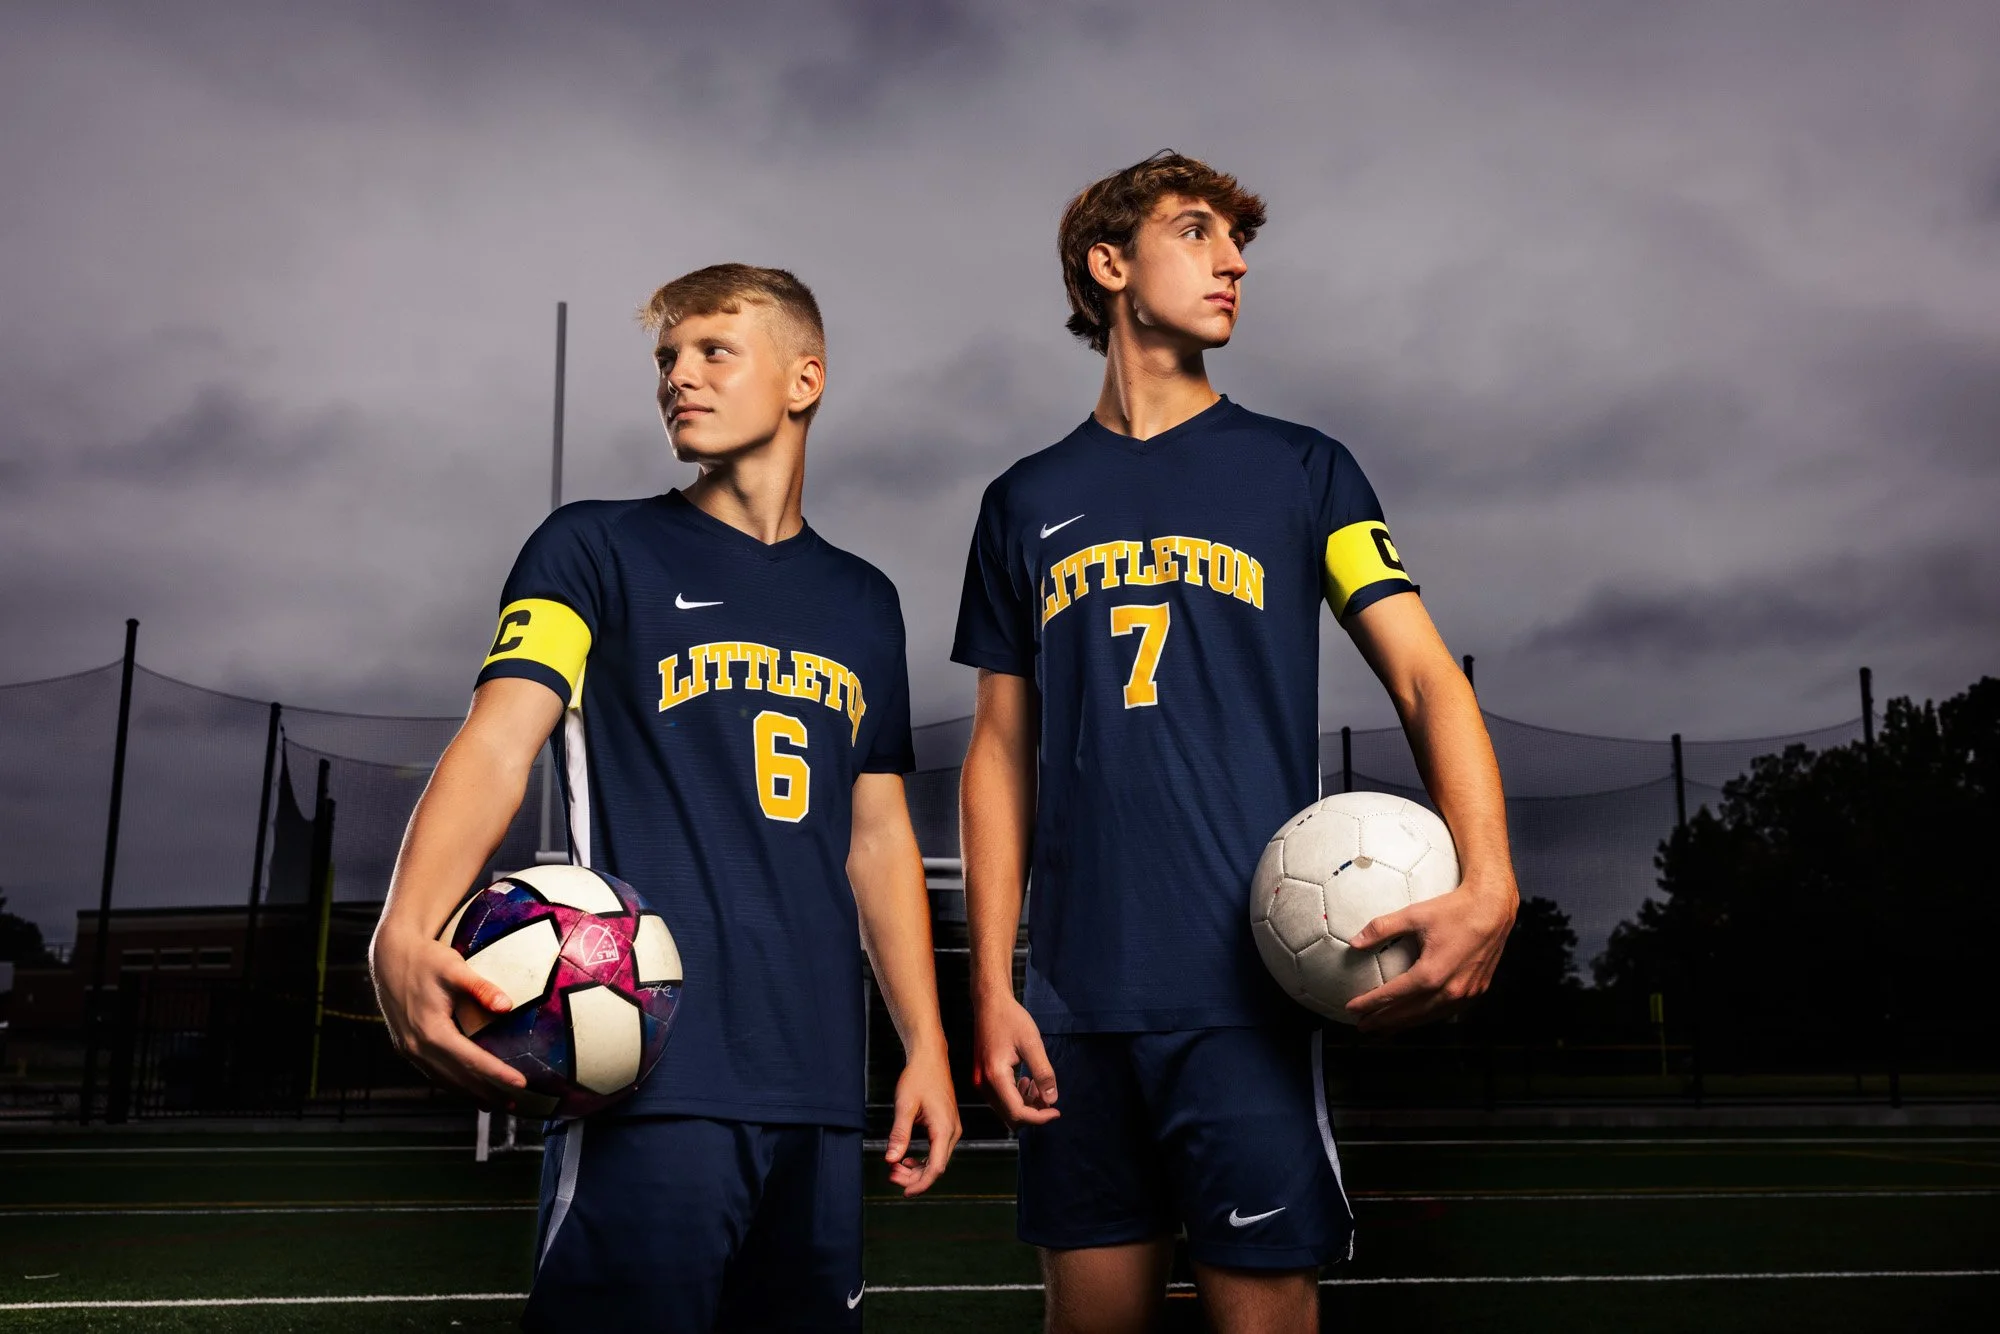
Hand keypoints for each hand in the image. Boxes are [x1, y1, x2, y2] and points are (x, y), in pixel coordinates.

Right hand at [370, 921, 528, 1108]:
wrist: (389, 957)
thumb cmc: (426, 959)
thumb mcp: (454, 968)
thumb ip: (481, 988)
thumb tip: (508, 1006)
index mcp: (431, 1031)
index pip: (471, 1059)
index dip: (497, 1073)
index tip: (521, 1083)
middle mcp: (417, 1046)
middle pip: (458, 1077)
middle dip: (488, 1092)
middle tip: (516, 1105)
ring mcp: (409, 1049)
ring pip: (444, 1080)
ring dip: (470, 1094)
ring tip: (496, 1105)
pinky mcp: (406, 1047)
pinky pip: (433, 1073)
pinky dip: (452, 1084)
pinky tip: (467, 1090)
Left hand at [883, 1046, 960, 1196]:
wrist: (930, 1057)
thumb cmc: (918, 1077)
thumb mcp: (905, 1106)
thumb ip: (899, 1134)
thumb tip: (891, 1159)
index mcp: (944, 1128)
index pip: (936, 1167)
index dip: (920, 1184)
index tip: (904, 1192)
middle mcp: (952, 1131)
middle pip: (937, 1166)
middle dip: (914, 1177)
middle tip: (891, 1177)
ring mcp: (951, 1128)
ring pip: (937, 1159)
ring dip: (917, 1168)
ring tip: (895, 1168)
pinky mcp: (947, 1125)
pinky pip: (937, 1150)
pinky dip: (922, 1158)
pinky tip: (907, 1159)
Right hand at [972, 995, 1058, 1126]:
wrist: (990, 1003)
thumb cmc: (1011, 1018)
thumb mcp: (1032, 1043)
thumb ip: (1043, 1072)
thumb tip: (1052, 1099)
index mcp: (995, 1076)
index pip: (1017, 1112)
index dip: (1039, 1117)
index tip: (1057, 1111)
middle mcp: (983, 1083)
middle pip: (1010, 1116)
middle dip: (1033, 1112)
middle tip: (1049, 1097)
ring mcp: (980, 1081)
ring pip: (1005, 1109)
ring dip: (1025, 1104)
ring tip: (1039, 1085)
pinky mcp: (982, 1077)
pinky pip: (1000, 1099)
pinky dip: (1016, 1097)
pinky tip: (1027, 1081)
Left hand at [1344, 871, 1517, 1032]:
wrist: (1493, 908)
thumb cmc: (1454, 909)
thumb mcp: (1414, 915)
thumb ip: (1382, 928)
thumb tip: (1354, 941)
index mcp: (1432, 973)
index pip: (1393, 995)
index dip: (1370, 1003)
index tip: (1351, 1008)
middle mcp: (1450, 989)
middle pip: (1409, 1013)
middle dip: (1383, 1021)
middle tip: (1362, 1026)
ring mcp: (1465, 993)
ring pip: (1428, 1017)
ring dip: (1404, 1024)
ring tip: (1383, 1029)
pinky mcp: (1476, 991)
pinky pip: (1446, 1012)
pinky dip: (1426, 1017)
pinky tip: (1415, 1018)